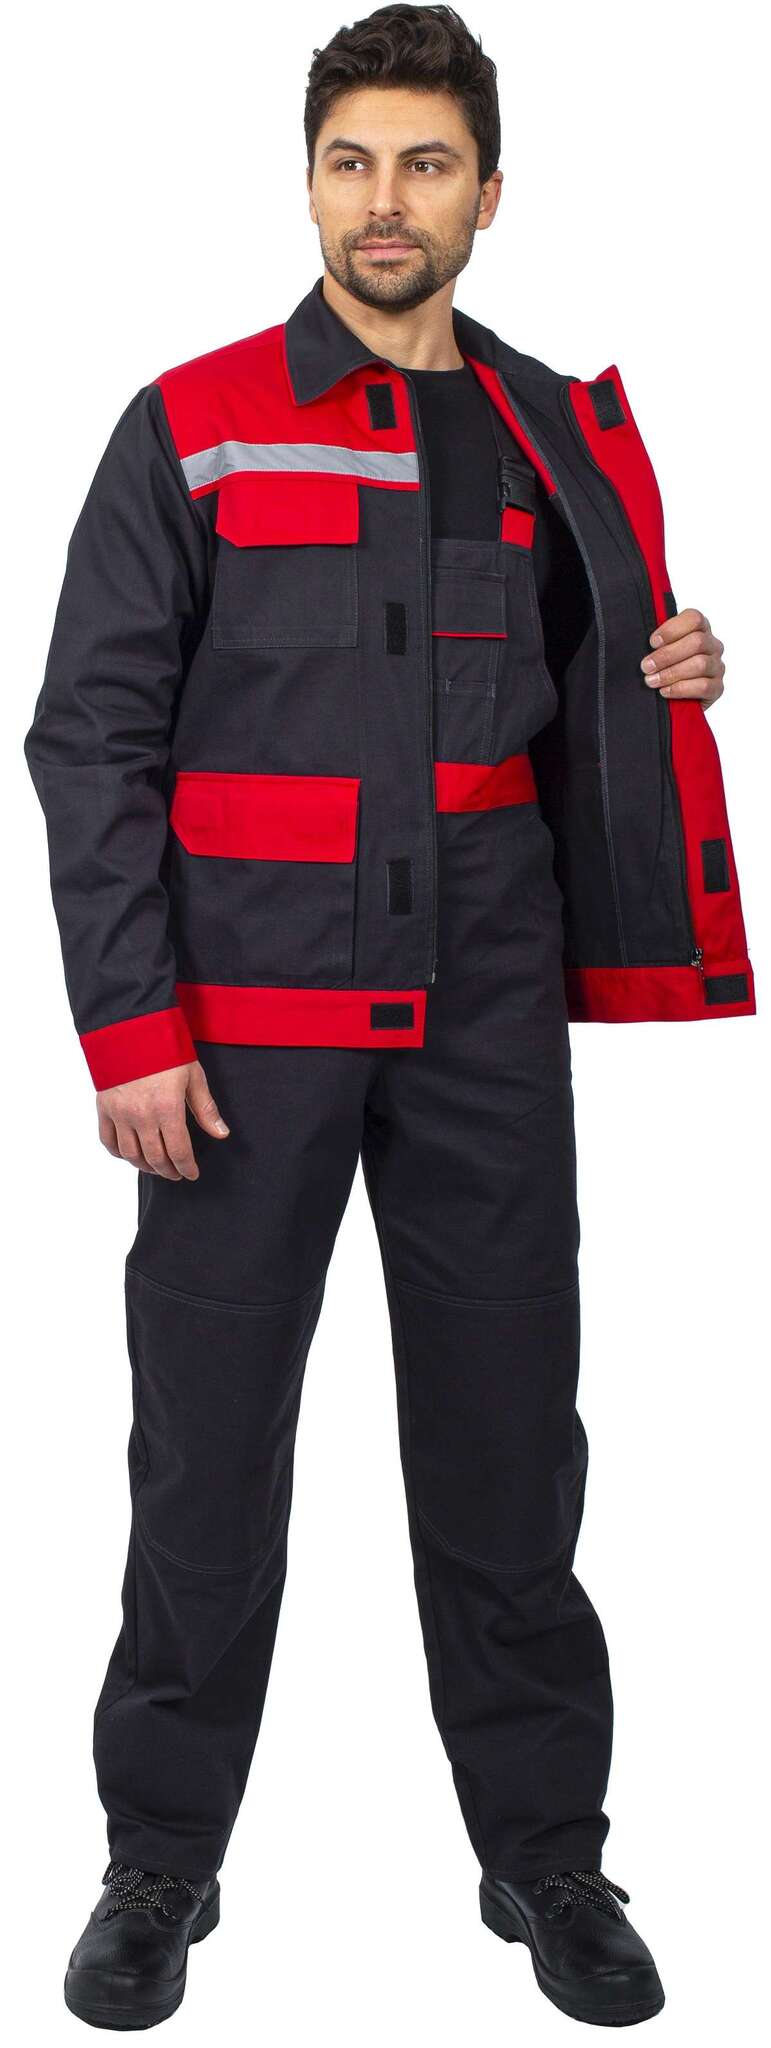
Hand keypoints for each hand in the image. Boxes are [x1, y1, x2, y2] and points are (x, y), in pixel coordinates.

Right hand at [96, 1060, 229, 1179]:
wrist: (130, 1027)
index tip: (192, 1174)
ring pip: (131, 1154)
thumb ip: (205, 1109)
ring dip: (145, 1166)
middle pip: (155, 1158)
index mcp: (167, 1108)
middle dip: (169, 1170)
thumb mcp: (193, 1076)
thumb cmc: (165, 1048)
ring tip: (156, 1167)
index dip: (187, 1167)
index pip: (178, 1151)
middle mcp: (141, 1116)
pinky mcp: (103, 1107)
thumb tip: (221, 1134)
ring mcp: (119, 1113)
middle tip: (176, 1173)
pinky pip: (108, 1140)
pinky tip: (131, 1154)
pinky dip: (119, 1153)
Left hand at [640, 606, 724, 707]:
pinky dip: (681, 689)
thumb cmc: (663, 669)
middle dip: (667, 655)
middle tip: (647, 666)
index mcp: (700, 629)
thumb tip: (643, 637)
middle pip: (697, 642)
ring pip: (700, 664)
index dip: (672, 629)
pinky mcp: (717, 688)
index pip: (694, 619)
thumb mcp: (659, 651)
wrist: (673, 701)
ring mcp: (717, 667)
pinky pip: (703, 686)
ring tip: (652, 680)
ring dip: (671, 673)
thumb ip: (657, 642)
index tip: (652, 642)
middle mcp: (712, 645)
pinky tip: (665, 691)